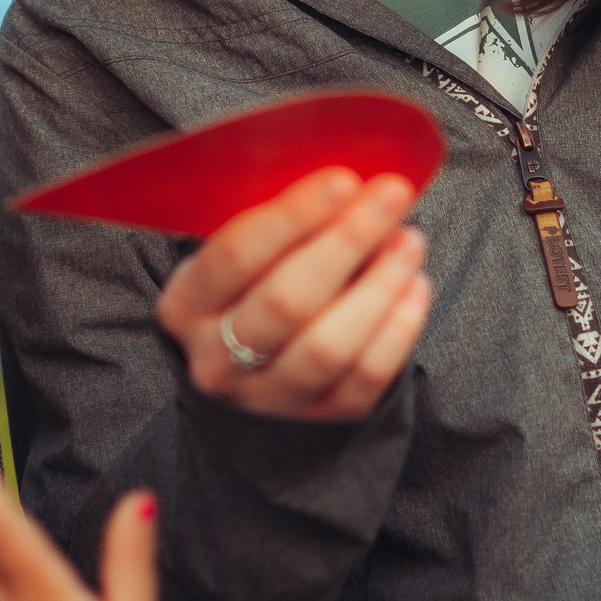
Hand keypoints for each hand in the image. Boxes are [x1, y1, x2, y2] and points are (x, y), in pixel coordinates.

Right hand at [156, 166, 432, 420]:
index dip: (293, 216)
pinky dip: (398, 330)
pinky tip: (415, 286)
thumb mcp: (241, 255)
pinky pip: (363, 379)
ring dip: (378, 286)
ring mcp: (266, 397)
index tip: (344, 179)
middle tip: (391, 195)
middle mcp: (216, 358)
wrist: (252, 371)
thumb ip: (279, 221)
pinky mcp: (317, 420)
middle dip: (347, 241)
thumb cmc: (253, 287)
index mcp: (185, 305)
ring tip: (409, 241)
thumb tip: (349, 179)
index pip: (235, 255)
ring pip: (327, 346)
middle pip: (286, 301)